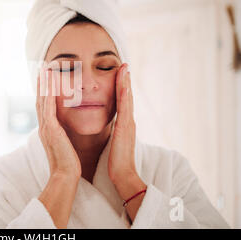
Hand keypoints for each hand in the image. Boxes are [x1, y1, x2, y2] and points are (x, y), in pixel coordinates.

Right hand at [36, 66, 81, 178]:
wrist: (65, 175)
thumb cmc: (68, 163)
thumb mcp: (65, 144)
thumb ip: (64, 134)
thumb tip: (66, 129)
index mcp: (48, 130)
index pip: (45, 106)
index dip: (44, 92)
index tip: (46, 78)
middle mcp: (44, 127)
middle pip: (41, 100)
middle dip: (42, 84)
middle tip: (42, 68)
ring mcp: (46, 128)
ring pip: (42, 101)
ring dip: (43, 84)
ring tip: (44, 69)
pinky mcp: (51, 129)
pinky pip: (48, 108)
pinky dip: (48, 95)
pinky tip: (49, 83)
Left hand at [107, 63, 136, 183]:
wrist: (123, 175)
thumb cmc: (116, 161)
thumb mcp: (115, 141)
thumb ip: (115, 132)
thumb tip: (112, 126)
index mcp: (124, 124)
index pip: (123, 101)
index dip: (122, 86)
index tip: (120, 72)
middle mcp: (128, 121)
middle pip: (127, 96)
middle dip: (126, 80)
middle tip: (124, 64)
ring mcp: (128, 125)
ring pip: (127, 100)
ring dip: (126, 83)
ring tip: (124, 68)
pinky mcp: (125, 130)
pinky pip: (125, 110)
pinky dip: (125, 97)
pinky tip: (123, 86)